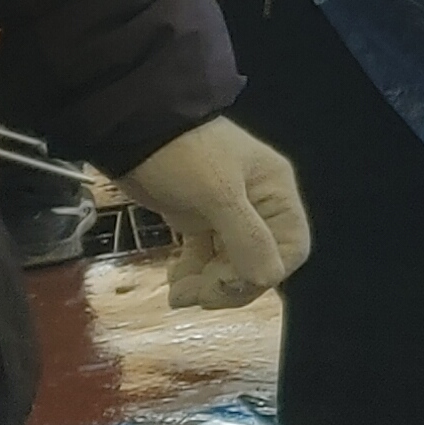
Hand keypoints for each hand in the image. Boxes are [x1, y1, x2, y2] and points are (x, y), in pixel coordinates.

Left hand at [116, 118, 313, 310]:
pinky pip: (207, 258)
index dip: (264, 272)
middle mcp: (258, 206)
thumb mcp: (217, 193)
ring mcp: (228, 214)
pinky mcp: (199, 220)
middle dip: (228, 283)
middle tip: (196, 294)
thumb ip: (246, 237)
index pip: (291, 248)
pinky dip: (193, 274)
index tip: (226, 281)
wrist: (132, 130)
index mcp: (275, 193)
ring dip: (207, 284)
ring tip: (179, 293)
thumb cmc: (182, 155)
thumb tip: (268, 280)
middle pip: (259, 261)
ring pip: (231, 264)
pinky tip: (175, 282)